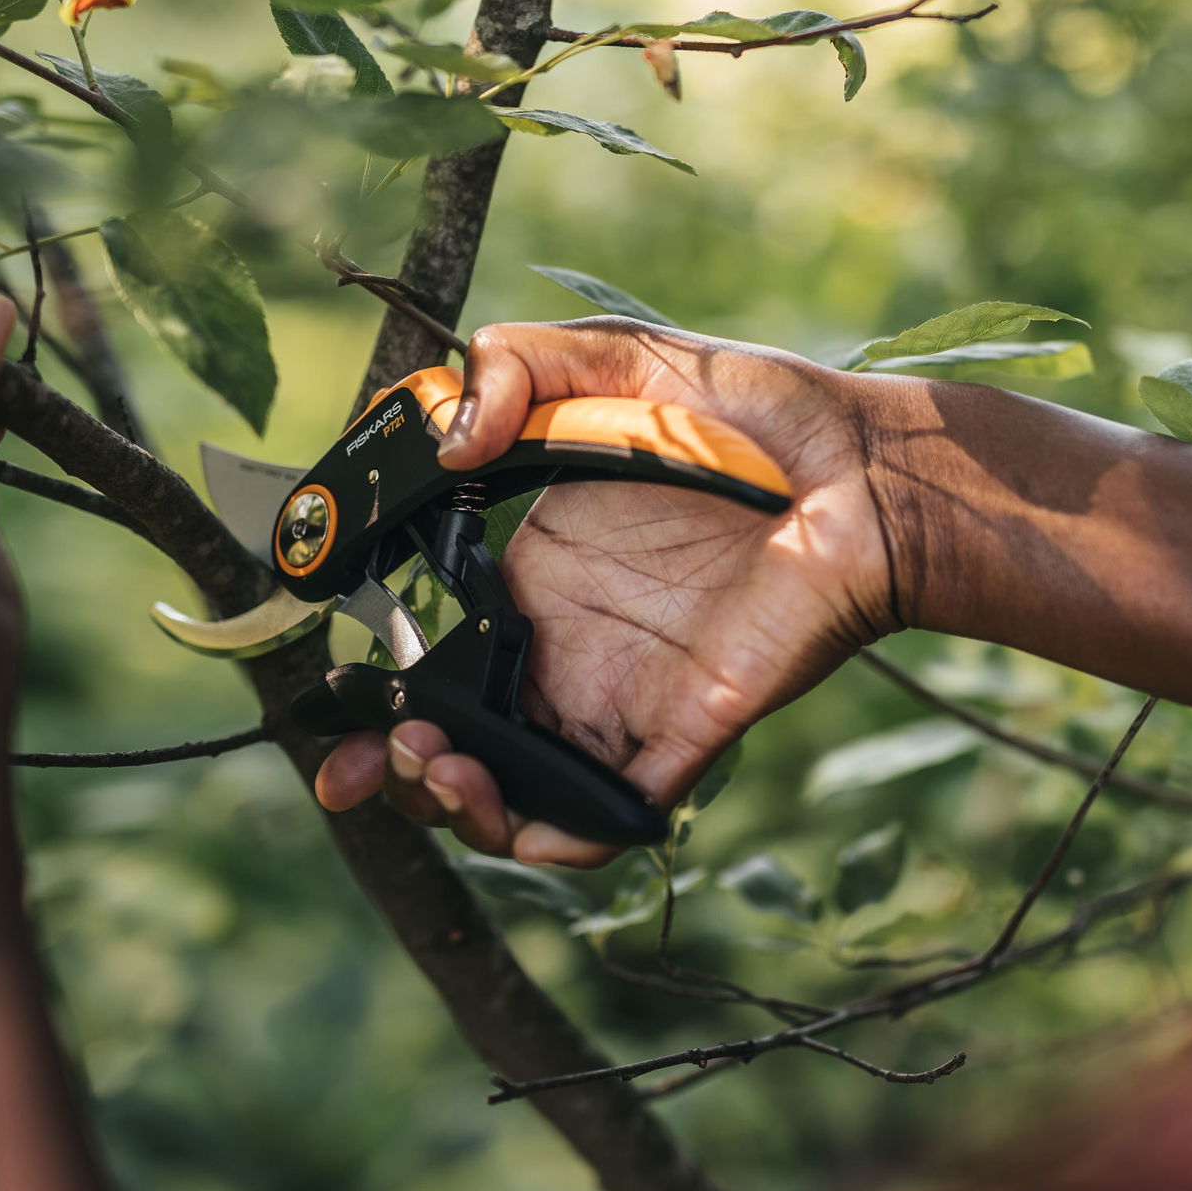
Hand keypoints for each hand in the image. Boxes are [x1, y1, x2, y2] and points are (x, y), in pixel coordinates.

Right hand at [315, 317, 900, 866]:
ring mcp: (625, 697)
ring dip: (457, 806)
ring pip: (519, 792)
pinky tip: (511, 811)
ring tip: (435, 765)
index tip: (326, 711)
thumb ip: (512, 367)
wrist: (866, 468)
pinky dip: (554, 835)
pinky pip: (610, 813)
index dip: (377, 693)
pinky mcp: (685, 732)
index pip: (439, 655)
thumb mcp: (612, 355)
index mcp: (540, 576)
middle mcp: (572, 649)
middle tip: (375, 757)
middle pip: (463, 741)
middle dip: (399, 771)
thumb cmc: (747, 410)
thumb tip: (448, 444)